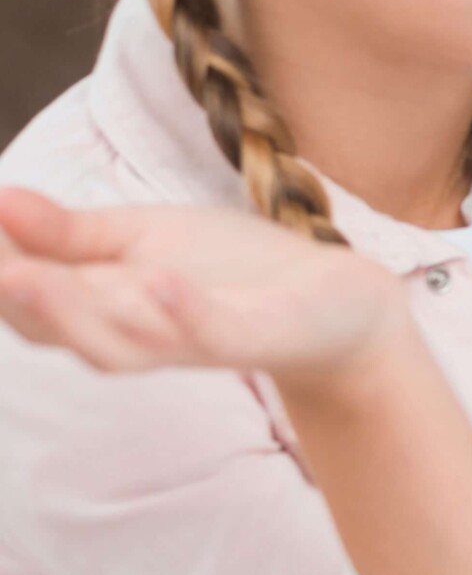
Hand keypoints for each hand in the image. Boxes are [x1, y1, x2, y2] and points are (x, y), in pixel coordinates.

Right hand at [0, 188, 405, 399]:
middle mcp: (132, 332)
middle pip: (54, 325)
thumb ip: (68, 232)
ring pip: (116, 342)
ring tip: (25, 275)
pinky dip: (179, 312)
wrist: (335, 303)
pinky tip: (154, 280)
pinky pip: (207, 333)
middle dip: (11, 294)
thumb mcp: (142, 237)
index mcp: (98, 306)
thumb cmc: (229, 271)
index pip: (23, 294)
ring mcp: (190, 338)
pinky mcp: (251, 337)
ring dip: (69, 310)